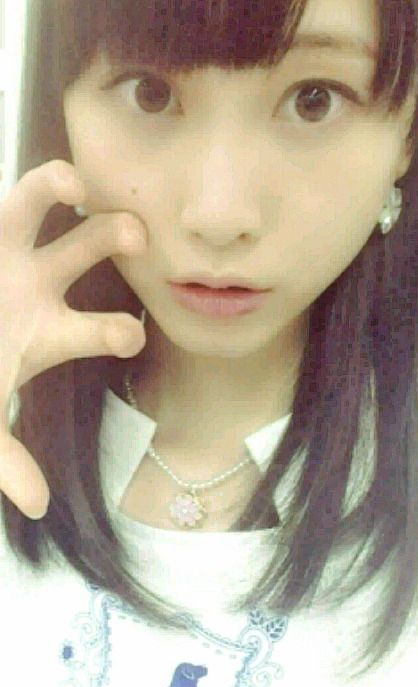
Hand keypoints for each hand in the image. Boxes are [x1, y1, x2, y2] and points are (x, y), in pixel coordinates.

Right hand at [0, 160, 147, 518]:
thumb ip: (4, 459)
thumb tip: (37, 507)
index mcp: (51, 330)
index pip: (105, 327)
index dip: (118, 329)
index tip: (128, 334)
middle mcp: (36, 283)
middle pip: (89, 251)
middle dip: (113, 237)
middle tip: (135, 235)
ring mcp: (3, 249)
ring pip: (37, 204)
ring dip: (55, 185)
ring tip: (70, 179)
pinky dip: (18, 189)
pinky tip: (37, 180)